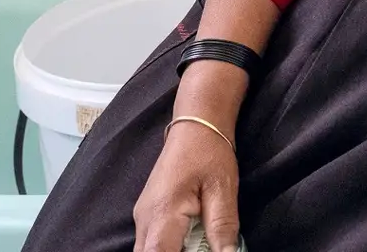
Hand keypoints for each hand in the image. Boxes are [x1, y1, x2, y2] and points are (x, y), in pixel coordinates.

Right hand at [134, 120, 241, 251]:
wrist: (194, 126)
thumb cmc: (208, 152)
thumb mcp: (223, 190)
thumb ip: (223, 228)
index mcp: (162, 212)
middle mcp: (145, 219)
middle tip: (200, 249)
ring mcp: (142, 218)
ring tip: (197, 246)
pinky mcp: (148, 217)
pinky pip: (151, 244)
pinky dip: (168, 249)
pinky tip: (189, 245)